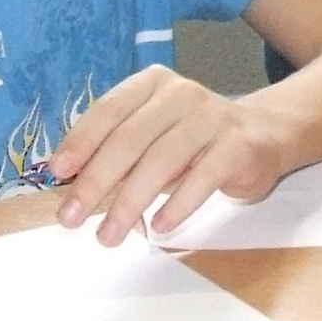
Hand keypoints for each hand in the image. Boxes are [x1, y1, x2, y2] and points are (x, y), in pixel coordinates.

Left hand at [48, 66, 299, 244]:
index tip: (57, 174)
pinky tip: (159, 227)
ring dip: (129, 203)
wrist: (263, 134)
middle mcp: (180, 94)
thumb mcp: (153, 135)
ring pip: (161, 161)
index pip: (108, 111)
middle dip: (95, 182)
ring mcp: (212, 117)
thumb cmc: (193, 139)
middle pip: (129, 139)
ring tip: (109, 236)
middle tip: (71, 218)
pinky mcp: (238, 146)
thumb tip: (70, 189)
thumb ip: (118, 153)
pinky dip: (178, 205)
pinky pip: (203, 178)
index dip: (80, 141)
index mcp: (151, 84)